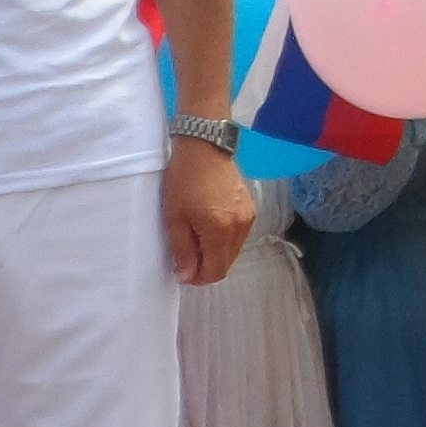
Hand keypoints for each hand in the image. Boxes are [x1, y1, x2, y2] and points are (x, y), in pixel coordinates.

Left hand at [164, 140, 254, 286]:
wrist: (205, 148)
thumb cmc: (184, 181)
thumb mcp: (175, 218)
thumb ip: (183, 250)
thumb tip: (187, 276)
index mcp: (220, 231)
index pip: (215, 271)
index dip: (198, 278)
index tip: (183, 271)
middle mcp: (240, 228)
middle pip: (226, 263)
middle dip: (207, 266)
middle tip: (187, 257)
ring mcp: (248, 218)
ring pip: (233, 251)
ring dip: (215, 253)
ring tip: (197, 239)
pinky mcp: (250, 209)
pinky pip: (238, 236)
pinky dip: (224, 240)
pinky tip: (210, 228)